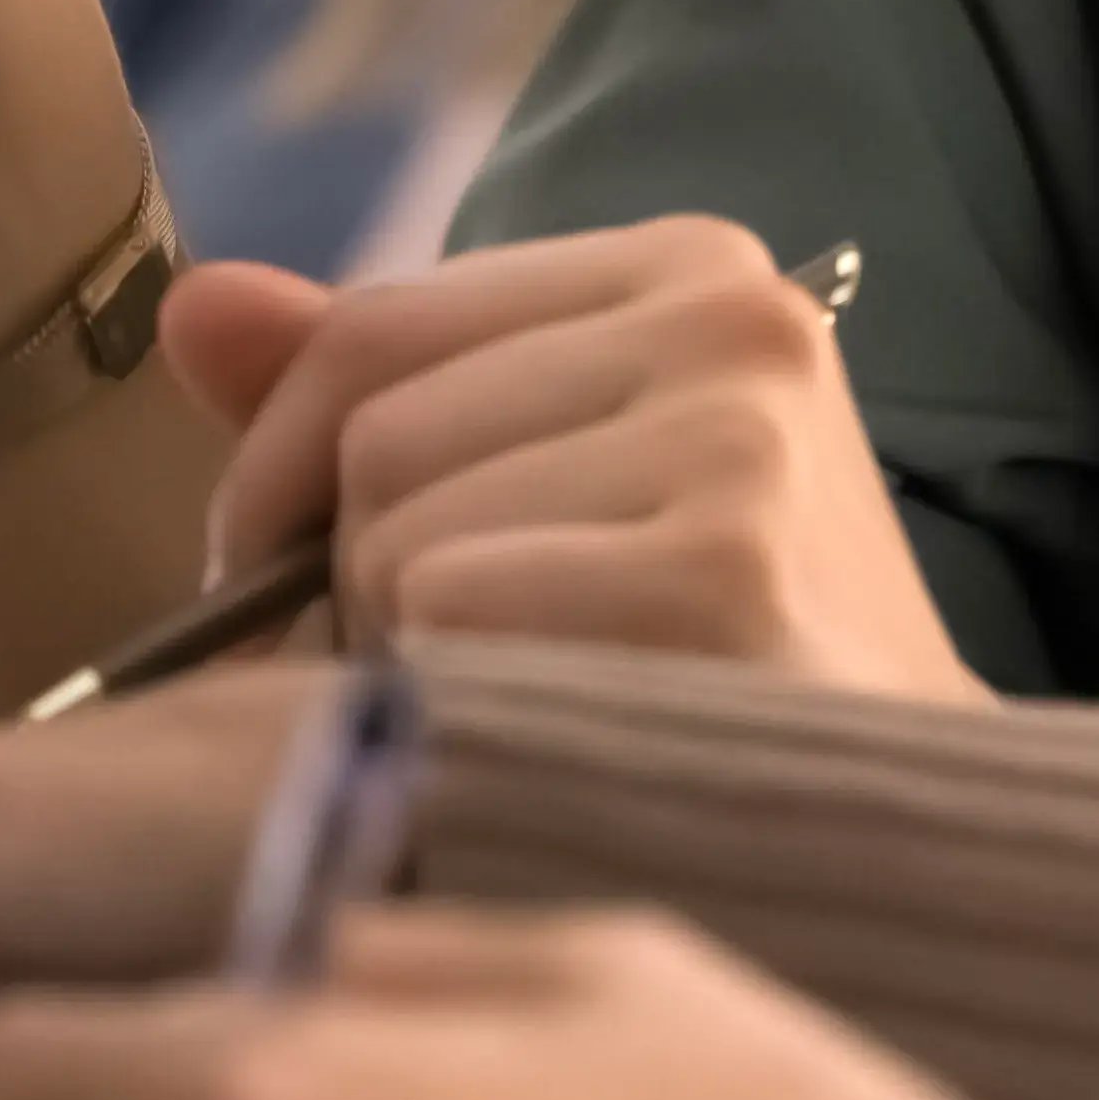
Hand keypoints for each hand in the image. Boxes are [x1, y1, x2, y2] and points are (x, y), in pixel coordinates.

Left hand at [172, 229, 985, 702]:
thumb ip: (373, 388)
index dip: (285, 475)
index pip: (375, 328)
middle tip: (446, 679)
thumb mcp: (554, 478)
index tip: (299, 585)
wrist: (906, 831)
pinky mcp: (724, 570)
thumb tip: (192, 307)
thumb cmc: (708, 663)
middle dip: (354, 580)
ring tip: (528, 710)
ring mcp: (740, 439)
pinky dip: (465, 703)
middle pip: (374, 432)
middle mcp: (733, 322)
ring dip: (410, 658)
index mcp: (692, 267)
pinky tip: (564, 745)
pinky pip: (451, 617)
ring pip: (397, 535)